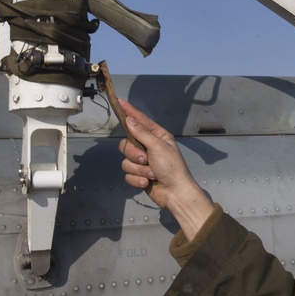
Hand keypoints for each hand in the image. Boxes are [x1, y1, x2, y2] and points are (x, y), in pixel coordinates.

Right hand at [118, 99, 214, 239]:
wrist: (175, 193)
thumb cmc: (172, 167)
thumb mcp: (158, 147)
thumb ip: (142, 133)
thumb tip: (129, 120)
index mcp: (157, 136)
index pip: (140, 121)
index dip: (129, 112)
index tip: (119, 102)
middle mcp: (149, 147)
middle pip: (127, 144)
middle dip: (134, 154)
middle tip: (145, 159)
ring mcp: (143, 162)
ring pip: (126, 161)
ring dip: (138, 169)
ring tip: (151, 174)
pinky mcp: (139, 174)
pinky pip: (128, 174)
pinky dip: (137, 179)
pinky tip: (147, 182)